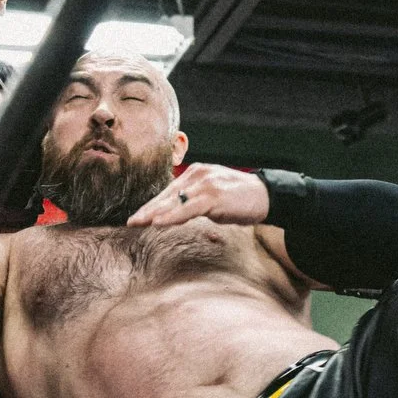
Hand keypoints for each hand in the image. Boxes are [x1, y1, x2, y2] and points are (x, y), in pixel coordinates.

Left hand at [126, 163, 268, 227]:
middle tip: (130, 221)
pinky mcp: (213, 196)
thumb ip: (195, 201)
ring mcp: (205, 184)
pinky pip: (187, 208)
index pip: (169, 192)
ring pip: (174, 201)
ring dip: (154, 213)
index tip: (138, 216)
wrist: (267, 195)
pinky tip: (158, 223)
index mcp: (195, 174)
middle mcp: (197, 175)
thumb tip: (179, 213)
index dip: (152, 205)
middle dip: (147, 210)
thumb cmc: (241, 199)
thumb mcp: (213, 197)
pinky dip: (171, 216)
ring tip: (138, 222)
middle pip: (167, 195)